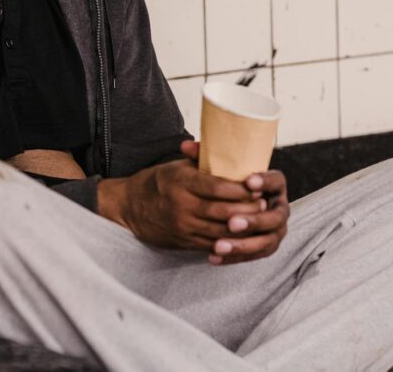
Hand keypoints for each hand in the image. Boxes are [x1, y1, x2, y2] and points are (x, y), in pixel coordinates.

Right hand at [97, 140, 289, 265]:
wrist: (129, 207)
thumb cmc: (156, 182)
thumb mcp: (176, 166)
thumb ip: (201, 162)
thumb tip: (228, 148)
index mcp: (180, 181)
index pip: (217, 186)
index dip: (240, 189)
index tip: (256, 186)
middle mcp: (181, 205)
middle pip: (222, 211)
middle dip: (247, 209)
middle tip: (264, 205)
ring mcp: (182, 226)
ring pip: (220, 231)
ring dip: (242, 228)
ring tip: (258, 221)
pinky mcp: (183, 241)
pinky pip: (211, 244)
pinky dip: (229, 242)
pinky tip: (242, 237)